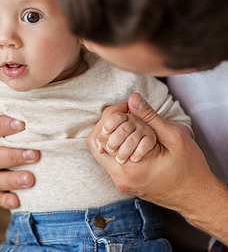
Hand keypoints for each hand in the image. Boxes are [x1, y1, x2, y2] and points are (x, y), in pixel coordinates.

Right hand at [0, 116, 38, 208]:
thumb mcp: (11, 117)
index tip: (23, 124)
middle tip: (34, 155)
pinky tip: (17, 201)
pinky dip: (5, 200)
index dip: (2, 126)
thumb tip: (36, 98)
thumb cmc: (16, 126)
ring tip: (30, 179)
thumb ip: (18, 111)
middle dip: (12, 156)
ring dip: (11, 179)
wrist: (9, 142)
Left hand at [86, 93, 214, 210]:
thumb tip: (133, 98)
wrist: (197, 197)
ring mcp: (122, 183)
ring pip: (103, 154)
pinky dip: (119, 148)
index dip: (110, 118)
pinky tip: (134, 141)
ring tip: (132, 128)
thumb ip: (150, 117)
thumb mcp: (173, 137)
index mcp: (130, 168)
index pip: (101, 138)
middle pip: (97, 146)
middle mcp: (120, 178)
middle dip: (108, 127)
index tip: (126, 109)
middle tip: (125, 117)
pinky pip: (112, 162)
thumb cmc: (190, 168)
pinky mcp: (125, 184)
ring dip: (113, 137)